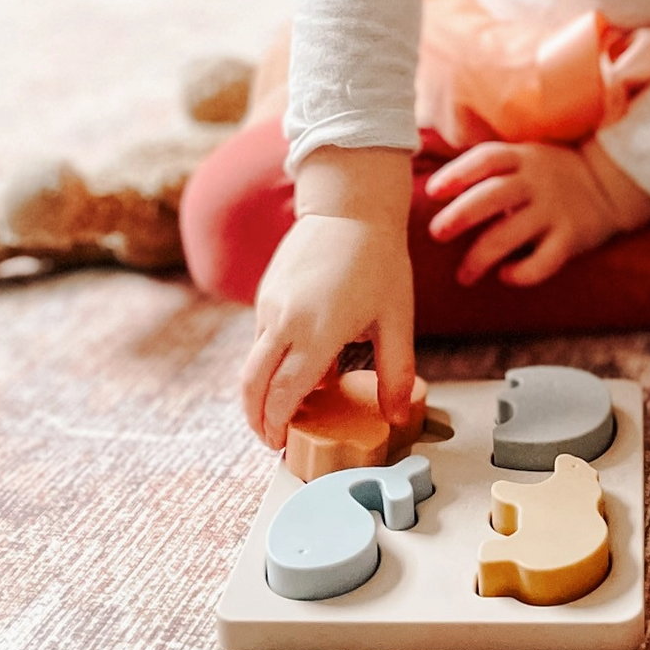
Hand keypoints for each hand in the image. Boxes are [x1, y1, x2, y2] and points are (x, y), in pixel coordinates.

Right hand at [240, 147, 413, 448]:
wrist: (351, 205)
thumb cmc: (380, 260)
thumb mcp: (397, 318)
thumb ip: (396, 371)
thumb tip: (397, 416)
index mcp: (317, 332)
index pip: (284, 395)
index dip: (278, 425)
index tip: (283, 444)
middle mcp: (284, 321)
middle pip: (252, 387)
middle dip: (256, 420)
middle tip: (272, 438)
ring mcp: (270, 305)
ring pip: (252, 363)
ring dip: (262, 391)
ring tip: (288, 406)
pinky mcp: (266, 292)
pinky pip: (260, 338)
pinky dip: (269, 361)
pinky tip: (298, 363)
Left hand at [425, 137, 649, 286]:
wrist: (608, 183)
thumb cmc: (549, 171)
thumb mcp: (523, 154)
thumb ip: (487, 163)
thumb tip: (424, 148)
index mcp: (522, 158)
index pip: (487, 159)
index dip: (458, 173)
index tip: (432, 191)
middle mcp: (536, 182)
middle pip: (494, 195)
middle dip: (462, 215)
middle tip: (436, 233)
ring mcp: (554, 210)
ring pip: (512, 233)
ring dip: (482, 256)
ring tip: (463, 275)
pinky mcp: (571, 238)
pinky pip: (544, 260)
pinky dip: (522, 272)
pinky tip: (505, 275)